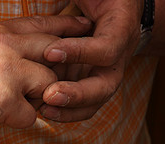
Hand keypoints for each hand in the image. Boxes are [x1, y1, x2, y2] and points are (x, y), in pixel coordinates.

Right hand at [0, 15, 90, 143]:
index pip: (40, 24)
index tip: (81, 30)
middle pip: (54, 49)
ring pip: (48, 82)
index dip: (64, 28)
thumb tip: (20, 67)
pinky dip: (16, 121)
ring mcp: (7, 67)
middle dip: (64, 64)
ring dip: (35, 99)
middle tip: (68, 76)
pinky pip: (31, 113)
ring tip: (9, 106)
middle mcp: (3, 43)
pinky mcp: (7, 96)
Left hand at [40, 0, 142, 121]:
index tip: (50, 51)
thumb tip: (74, 10)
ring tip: (44, 108)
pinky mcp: (88, 82)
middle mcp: (117, 56)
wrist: (106, 6)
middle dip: (78, 94)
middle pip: (105, 85)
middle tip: (50, 94)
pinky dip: (64, 110)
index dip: (81, 52)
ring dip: (69, 109)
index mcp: (121, 29)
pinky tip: (43, 110)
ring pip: (94, 101)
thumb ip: (78, 7)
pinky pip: (82, 105)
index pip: (108, 48)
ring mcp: (103, 73)